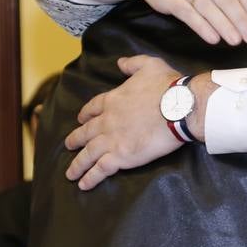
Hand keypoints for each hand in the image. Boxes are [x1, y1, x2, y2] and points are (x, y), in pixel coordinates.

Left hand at [65, 55, 181, 190]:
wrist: (178, 108)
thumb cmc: (167, 86)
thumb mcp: (149, 65)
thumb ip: (132, 64)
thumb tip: (120, 62)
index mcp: (113, 100)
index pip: (93, 109)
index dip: (85, 115)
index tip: (81, 119)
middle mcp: (107, 121)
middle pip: (85, 133)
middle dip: (75, 140)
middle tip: (68, 145)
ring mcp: (112, 140)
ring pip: (88, 154)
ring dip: (77, 164)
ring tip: (70, 174)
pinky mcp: (121, 156)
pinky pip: (100, 169)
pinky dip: (90, 177)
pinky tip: (84, 184)